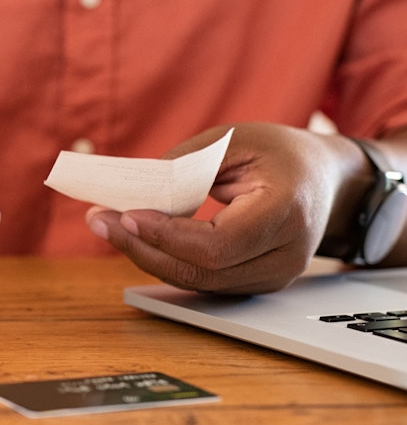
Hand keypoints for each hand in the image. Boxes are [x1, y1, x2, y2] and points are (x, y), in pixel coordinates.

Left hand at [85, 123, 366, 293]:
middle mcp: (284, 255)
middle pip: (200, 271)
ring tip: (107, 226)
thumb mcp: (232, 141)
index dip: (167, 236)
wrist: (324, 180)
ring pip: (196, 282)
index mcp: (287, 213)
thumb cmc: (279, 153)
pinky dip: (164, 260)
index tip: (126, 215)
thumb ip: (183, 167)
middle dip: (142, 248)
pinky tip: (135, 238)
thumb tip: (133, 194)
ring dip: (145, 255)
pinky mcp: (255, 282)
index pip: (218, 245)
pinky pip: (201, 280)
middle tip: (99, 220)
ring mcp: (272, 276)